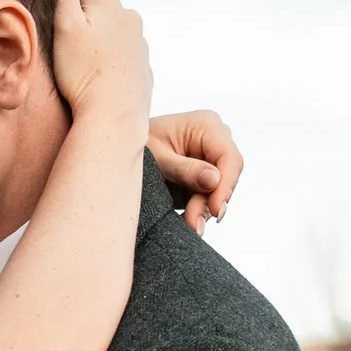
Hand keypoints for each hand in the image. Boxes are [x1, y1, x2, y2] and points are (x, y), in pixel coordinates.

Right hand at [47, 0, 151, 131]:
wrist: (113, 116)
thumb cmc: (83, 72)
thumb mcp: (64, 23)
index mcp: (108, 1)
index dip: (57, 19)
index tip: (53, 41)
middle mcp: (130, 17)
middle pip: (91, 18)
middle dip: (77, 33)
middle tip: (65, 60)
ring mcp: (140, 43)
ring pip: (105, 39)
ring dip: (92, 51)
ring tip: (80, 74)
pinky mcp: (143, 68)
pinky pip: (117, 62)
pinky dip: (106, 68)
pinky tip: (95, 84)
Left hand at [145, 109, 244, 231]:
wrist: (120, 150)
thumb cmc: (139, 145)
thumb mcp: (158, 158)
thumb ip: (185, 169)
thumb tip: (214, 180)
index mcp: (207, 125)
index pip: (230, 158)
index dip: (226, 186)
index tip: (216, 210)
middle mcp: (214, 140)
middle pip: (226, 178)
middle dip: (210, 203)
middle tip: (194, 224)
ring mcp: (210, 159)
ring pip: (218, 192)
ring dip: (202, 211)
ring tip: (188, 225)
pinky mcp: (203, 177)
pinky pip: (207, 197)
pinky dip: (196, 211)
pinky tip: (186, 221)